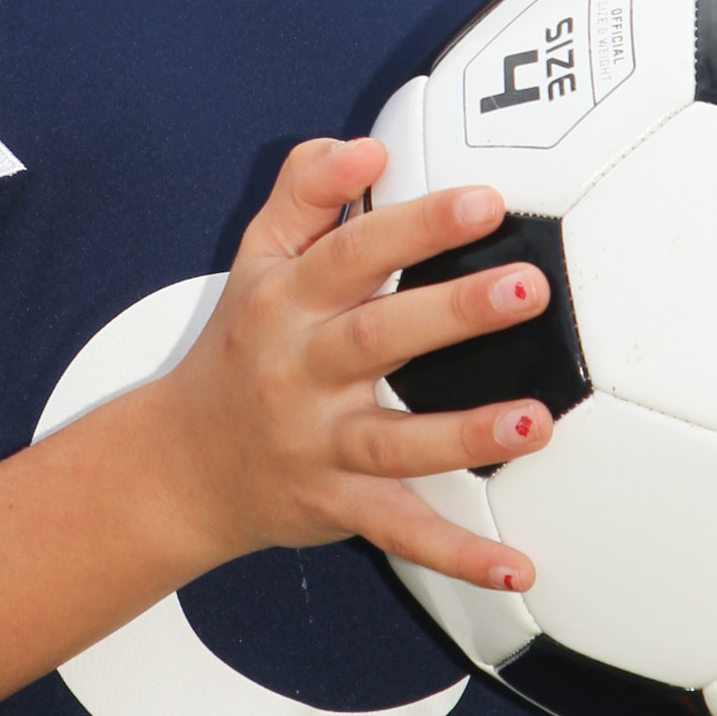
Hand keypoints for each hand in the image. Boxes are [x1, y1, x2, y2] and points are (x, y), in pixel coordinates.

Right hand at [157, 137, 553, 590]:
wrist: (181, 464)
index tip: (484, 201)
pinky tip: (518, 567)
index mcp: (287, 301)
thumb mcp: (257, 259)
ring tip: (535, 421)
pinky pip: (400, 531)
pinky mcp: (337, 506)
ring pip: (395, 442)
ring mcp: (319, 445)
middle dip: (454, 312)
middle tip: (526, 288)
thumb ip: (306, 191)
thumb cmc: (241, 345)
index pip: (353, 252)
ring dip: (466, 435)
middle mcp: (301, 371)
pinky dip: (458, 555)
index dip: (417, 224)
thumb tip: (366, 148)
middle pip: (379, 337)